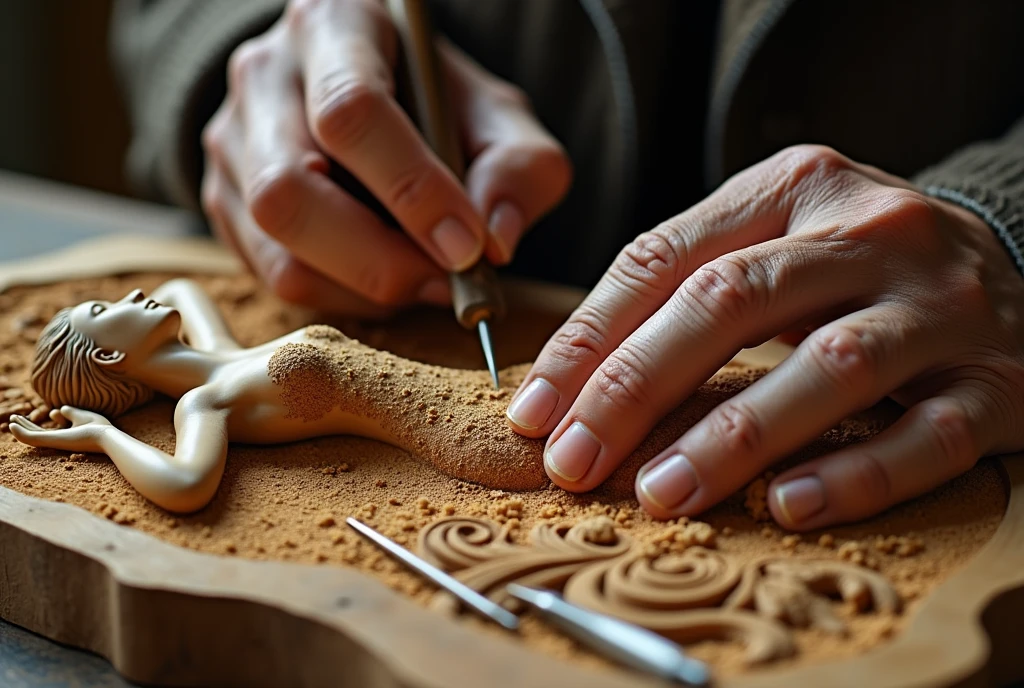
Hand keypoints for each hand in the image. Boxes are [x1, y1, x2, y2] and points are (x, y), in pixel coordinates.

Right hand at [9, 406, 112, 453]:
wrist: (105, 437)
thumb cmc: (99, 428)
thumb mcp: (81, 416)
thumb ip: (70, 413)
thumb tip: (60, 408)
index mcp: (67, 435)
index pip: (50, 430)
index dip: (43, 422)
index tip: (47, 413)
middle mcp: (59, 440)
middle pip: (38, 433)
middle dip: (27, 425)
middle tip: (15, 418)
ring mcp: (54, 441)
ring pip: (32, 435)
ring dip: (20, 427)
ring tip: (11, 420)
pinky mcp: (51, 441)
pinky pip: (31, 438)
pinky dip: (20, 433)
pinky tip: (11, 426)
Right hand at [201, 0, 570, 315]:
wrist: (374, 94)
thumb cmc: (439, 103)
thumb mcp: (498, 116)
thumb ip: (519, 168)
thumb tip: (494, 243)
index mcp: (335, 26)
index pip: (351, 111)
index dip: (412, 189)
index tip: (467, 246)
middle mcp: (264, 77)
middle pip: (289, 190)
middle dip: (379, 259)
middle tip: (447, 281)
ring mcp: (231, 141)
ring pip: (276, 246)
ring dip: (363, 288)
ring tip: (423, 281)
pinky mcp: (224, 198)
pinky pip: (274, 275)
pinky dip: (342, 296)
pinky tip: (386, 278)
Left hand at [506, 144, 1023, 529]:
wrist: (1015, 264)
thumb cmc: (858, 267)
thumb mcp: (778, 241)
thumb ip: (688, 289)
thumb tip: (573, 386)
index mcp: (794, 187)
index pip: (664, 258)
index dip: (589, 339)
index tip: (535, 411)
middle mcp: (869, 233)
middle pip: (729, 304)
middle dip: (633, 388)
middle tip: (573, 461)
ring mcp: (939, 307)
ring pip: (826, 369)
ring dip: (731, 438)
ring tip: (659, 492)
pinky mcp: (997, 382)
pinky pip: (925, 437)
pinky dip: (852, 475)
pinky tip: (784, 507)